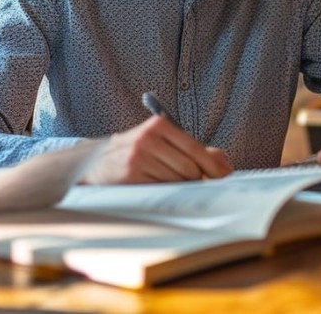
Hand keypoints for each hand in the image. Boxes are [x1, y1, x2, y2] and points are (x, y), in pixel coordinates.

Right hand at [81, 116, 232, 184]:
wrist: (95, 164)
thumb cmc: (135, 153)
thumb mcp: (161, 142)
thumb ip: (194, 150)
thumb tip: (225, 165)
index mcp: (158, 125)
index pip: (196, 149)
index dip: (214, 166)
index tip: (224, 175)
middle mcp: (148, 139)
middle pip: (191, 170)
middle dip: (193, 179)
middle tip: (184, 180)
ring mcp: (137, 159)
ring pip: (178, 183)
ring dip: (177, 187)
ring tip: (161, 180)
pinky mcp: (130, 178)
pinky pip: (162, 192)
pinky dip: (163, 193)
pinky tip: (151, 186)